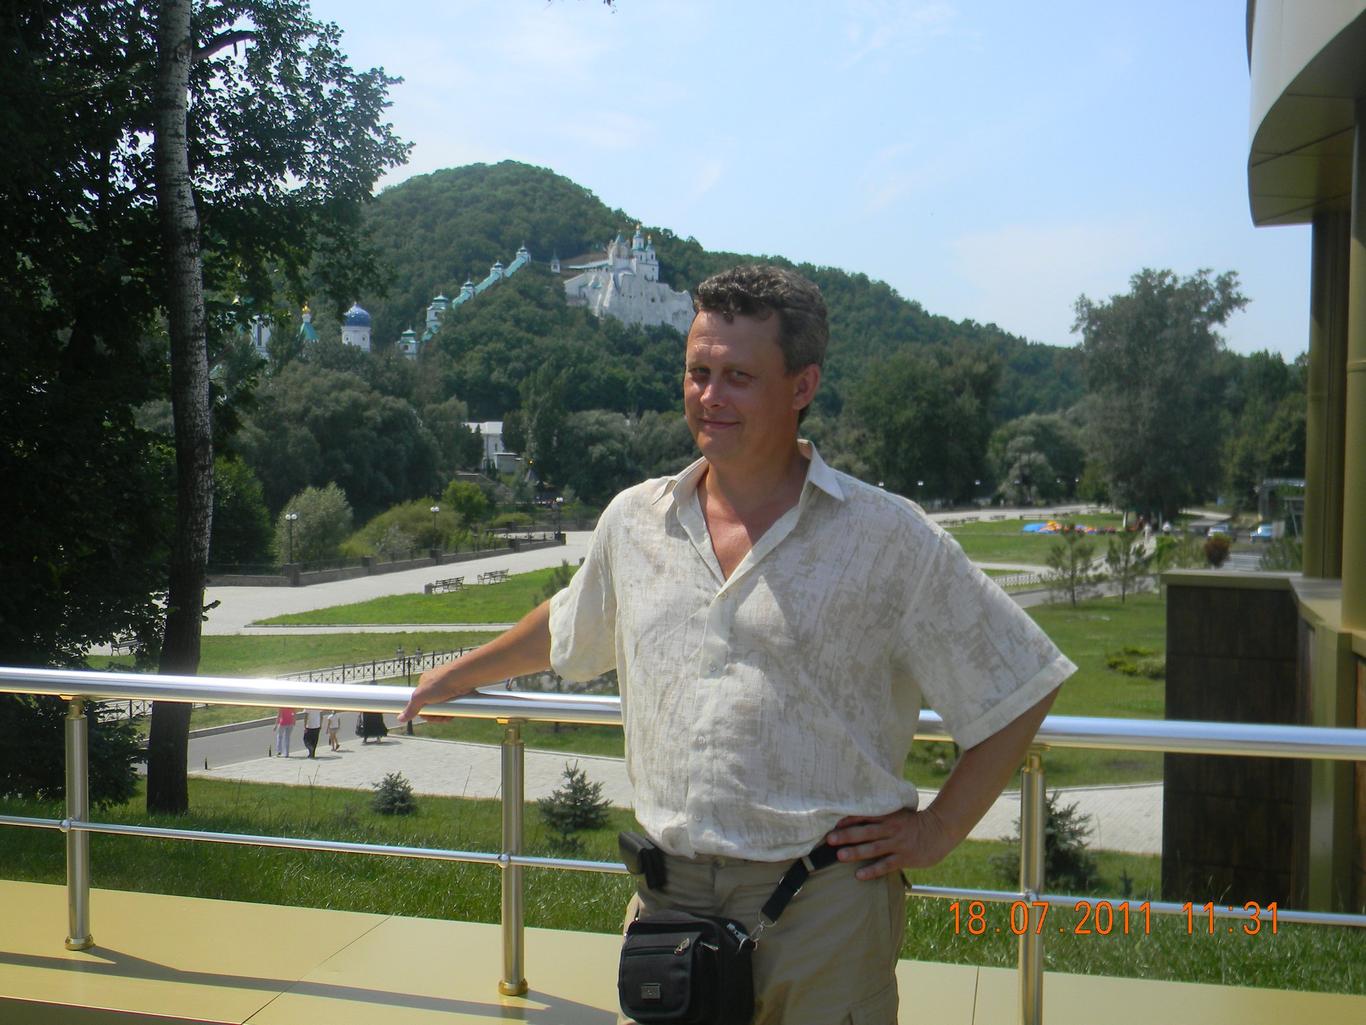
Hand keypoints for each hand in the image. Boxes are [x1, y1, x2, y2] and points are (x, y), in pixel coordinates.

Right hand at [396, 666, 454, 723]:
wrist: (463, 677)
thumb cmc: (441, 683)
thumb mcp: (421, 696)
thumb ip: (411, 708)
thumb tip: (400, 718)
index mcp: (424, 684)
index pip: (420, 703)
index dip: (425, 713)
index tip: (429, 717)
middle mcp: (436, 686)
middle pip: (432, 706)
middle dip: (436, 716)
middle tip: (441, 718)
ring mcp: (448, 689)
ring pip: (443, 707)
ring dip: (445, 715)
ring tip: (448, 717)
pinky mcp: (458, 693)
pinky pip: (453, 705)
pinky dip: (453, 711)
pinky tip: (454, 714)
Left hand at [826, 807, 957, 880]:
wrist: (940, 830)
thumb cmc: (917, 822)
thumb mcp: (899, 813)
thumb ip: (883, 815)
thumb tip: (862, 817)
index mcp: (889, 816)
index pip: (865, 816)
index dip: (849, 820)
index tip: (834, 824)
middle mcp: (891, 829)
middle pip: (865, 832)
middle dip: (847, 836)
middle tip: (830, 840)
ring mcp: (897, 844)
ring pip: (873, 848)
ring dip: (856, 852)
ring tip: (840, 856)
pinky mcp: (904, 857)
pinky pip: (886, 865)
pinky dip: (872, 870)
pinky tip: (859, 875)